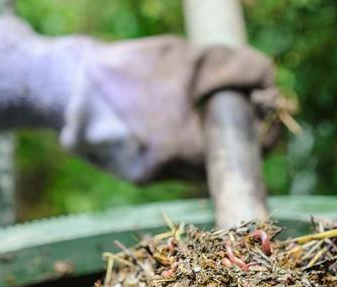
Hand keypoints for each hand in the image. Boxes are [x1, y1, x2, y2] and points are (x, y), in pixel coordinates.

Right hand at [0, 15, 274, 182]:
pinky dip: (188, 148)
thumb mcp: (186, 58)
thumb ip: (234, 69)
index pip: (238, 155)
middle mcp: (162, 172)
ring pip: (199, 168)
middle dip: (238, 140)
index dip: (260, 138)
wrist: (65, 86)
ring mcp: (147, 178)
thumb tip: (270, 82)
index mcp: (177, 148)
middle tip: (249, 113)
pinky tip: (181, 124)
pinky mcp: (135, 176)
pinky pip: (176, 166)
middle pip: (220, 165)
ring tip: (212, 116)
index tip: (268, 118)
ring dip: (214, 145)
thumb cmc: (131, 68)